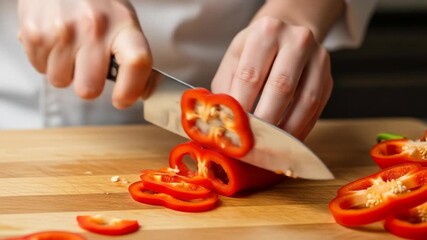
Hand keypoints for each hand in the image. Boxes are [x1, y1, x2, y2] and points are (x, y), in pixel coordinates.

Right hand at [17, 0, 151, 108]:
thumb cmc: (97, 4)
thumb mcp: (124, 21)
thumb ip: (133, 57)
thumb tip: (143, 92)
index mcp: (123, 25)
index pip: (136, 62)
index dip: (130, 90)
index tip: (122, 100)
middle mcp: (93, 28)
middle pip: (89, 88)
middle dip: (89, 85)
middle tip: (90, 69)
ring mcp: (62, 31)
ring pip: (61, 81)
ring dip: (66, 72)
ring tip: (70, 48)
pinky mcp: (34, 33)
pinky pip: (40, 69)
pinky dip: (47, 61)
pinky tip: (55, 41)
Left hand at [211, 16, 332, 139]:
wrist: (288, 35)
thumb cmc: (255, 51)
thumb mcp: (234, 59)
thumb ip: (227, 88)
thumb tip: (222, 122)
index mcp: (267, 31)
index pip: (251, 75)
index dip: (241, 106)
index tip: (233, 129)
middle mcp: (297, 40)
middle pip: (281, 87)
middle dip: (264, 121)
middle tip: (250, 143)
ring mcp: (318, 59)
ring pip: (305, 101)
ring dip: (285, 129)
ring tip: (268, 147)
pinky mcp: (329, 78)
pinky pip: (316, 110)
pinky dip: (300, 129)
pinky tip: (285, 141)